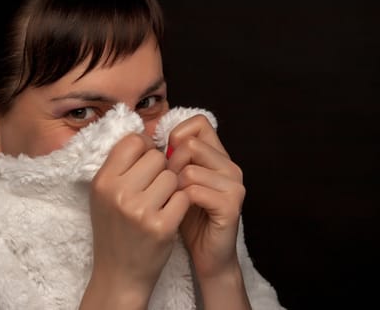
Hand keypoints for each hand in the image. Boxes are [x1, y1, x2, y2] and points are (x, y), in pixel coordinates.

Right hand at [81, 133, 189, 308]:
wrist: (119, 273)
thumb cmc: (114, 229)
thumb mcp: (105, 195)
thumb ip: (121, 166)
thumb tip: (146, 138)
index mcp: (102, 181)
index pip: (133, 141)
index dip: (146, 148)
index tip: (147, 162)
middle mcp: (118, 193)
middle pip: (157, 157)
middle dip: (161, 168)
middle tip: (155, 186)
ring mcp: (140, 211)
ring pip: (173, 176)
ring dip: (172, 187)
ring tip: (160, 202)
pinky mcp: (162, 226)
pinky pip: (183, 196)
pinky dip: (180, 204)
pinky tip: (169, 214)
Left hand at [166, 115, 250, 308]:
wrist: (207, 256)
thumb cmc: (185, 217)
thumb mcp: (175, 182)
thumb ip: (170, 158)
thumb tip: (146, 136)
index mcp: (218, 156)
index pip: (199, 123)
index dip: (176, 135)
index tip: (165, 158)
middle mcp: (229, 166)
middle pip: (190, 145)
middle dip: (169, 165)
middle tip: (166, 186)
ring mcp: (233, 185)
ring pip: (190, 169)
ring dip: (173, 187)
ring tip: (171, 201)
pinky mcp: (231, 205)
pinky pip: (195, 191)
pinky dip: (179, 201)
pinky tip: (178, 212)